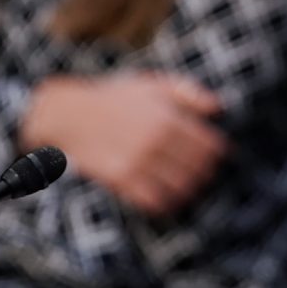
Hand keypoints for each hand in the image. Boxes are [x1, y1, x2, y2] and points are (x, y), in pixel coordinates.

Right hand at [21, 72, 226, 215]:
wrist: (68, 114)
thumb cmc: (114, 98)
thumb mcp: (151, 85)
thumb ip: (187, 92)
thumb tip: (218, 107)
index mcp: (167, 116)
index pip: (210, 146)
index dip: (217, 154)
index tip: (215, 156)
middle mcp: (155, 140)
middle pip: (199, 169)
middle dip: (205, 173)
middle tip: (202, 174)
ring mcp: (138, 161)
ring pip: (181, 188)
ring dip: (189, 190)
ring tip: (186, 187)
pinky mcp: (121, 179)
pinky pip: (155, 201)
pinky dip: (166, 203)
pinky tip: (166, 197)